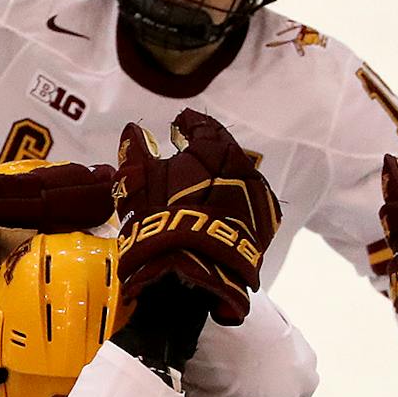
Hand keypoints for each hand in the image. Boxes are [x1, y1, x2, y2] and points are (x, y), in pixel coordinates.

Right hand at [114, 107, 281, 325]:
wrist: (191, 273)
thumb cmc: (160, 220)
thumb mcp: (138, 180)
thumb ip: (136, 149)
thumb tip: (132, 129)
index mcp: (213, 149)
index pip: (203, 126)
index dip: (189, 123)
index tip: (180, 123)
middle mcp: (242, 166)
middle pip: (226, 149)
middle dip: (209, 149)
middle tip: (192, 152)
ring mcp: (257, 196)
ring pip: (240, 176)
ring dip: (224, 176)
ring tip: (205, 184)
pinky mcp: (265, 225)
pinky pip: (249, 204)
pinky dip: (235, 202)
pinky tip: (221, 209)